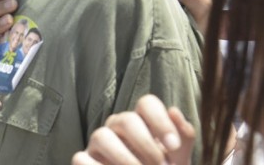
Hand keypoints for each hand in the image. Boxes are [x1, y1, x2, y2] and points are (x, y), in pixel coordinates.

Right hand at [72, 95, 194, 164]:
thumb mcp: (177, 158)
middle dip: (146, 145)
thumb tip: (174, 111)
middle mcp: (117, 126)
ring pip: (101, 136)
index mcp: (141, 120)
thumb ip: (183, 138)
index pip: (147, 103)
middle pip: (125, 119)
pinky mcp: (83, 160)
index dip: (160, 121)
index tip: (173, 145)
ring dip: (124, 159)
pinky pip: (81, 159)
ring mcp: (98, 143)